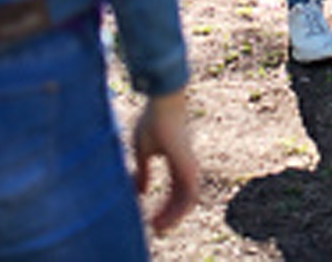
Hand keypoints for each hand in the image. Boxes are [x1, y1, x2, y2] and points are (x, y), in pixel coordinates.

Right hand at [132, 89, 199, 234]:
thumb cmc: (153, 121)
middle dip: (169, 216)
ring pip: (187, 201)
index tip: (150, 221)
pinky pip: (189, 197)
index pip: (176, 191)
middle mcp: (187, 165)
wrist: (163, 103)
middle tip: (154, 229)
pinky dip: (178, 211)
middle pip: (182, 199)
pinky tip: (162, 219)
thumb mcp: (143, 151)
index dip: (165, 208)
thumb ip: (143, 171)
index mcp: (178, 160)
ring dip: (173, 217)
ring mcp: (190, 166)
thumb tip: (141, 192)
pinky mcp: (190, 166)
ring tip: (156, 228)